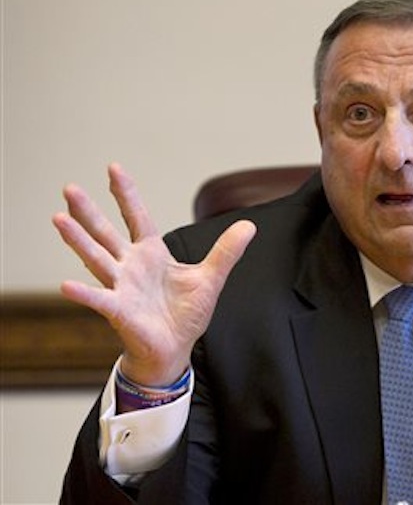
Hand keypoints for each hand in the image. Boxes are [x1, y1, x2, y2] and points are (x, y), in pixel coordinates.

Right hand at [53, 164, 255, 385]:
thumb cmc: (185, 314)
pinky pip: (100, 300)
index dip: (126, 194)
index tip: (113, 168)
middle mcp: (130, 267)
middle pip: (106, 234)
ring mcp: (121, 288)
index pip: (137, 218)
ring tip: (59, 219)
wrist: (175, 348)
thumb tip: (249, 225)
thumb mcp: (211, 278)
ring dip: (78, 240)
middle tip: (69, 188)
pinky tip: (66, 285)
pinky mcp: (120, 311)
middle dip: (88, 212)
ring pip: (96, 259)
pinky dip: (85, 293)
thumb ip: (226, 251)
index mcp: (152, 254)